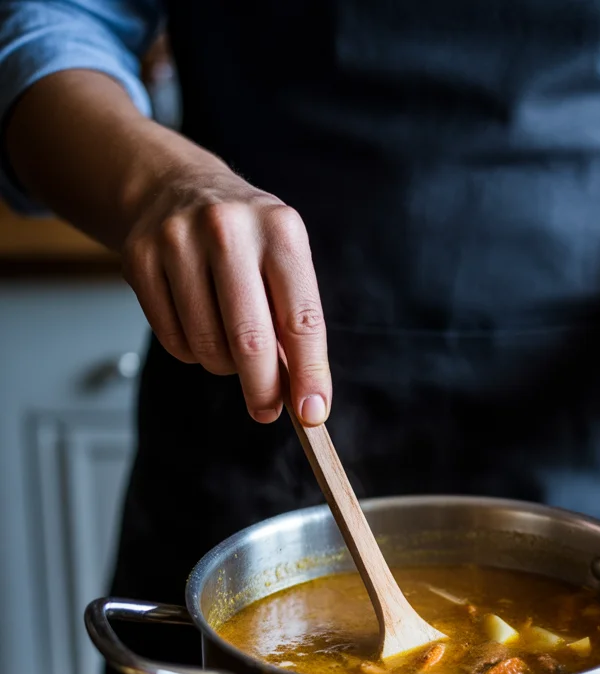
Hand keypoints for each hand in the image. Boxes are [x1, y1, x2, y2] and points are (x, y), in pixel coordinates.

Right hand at [121, 163, 329, 424]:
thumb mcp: (283, 262)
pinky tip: (198, 328)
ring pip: (207, 346)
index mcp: (280, 230)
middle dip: (262, 388)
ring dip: (224, 366)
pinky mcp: (140, 259)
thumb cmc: (245, 242)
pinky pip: (173, 340)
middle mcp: (229, 229)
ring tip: (229, 346)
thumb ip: (294, 325)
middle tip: (266, 410)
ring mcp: (178, 241)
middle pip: (250, 340)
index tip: (312, 413)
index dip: (309, 374)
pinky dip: (191, 352)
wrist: (176, 188)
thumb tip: (303, 399)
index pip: (302, 319)